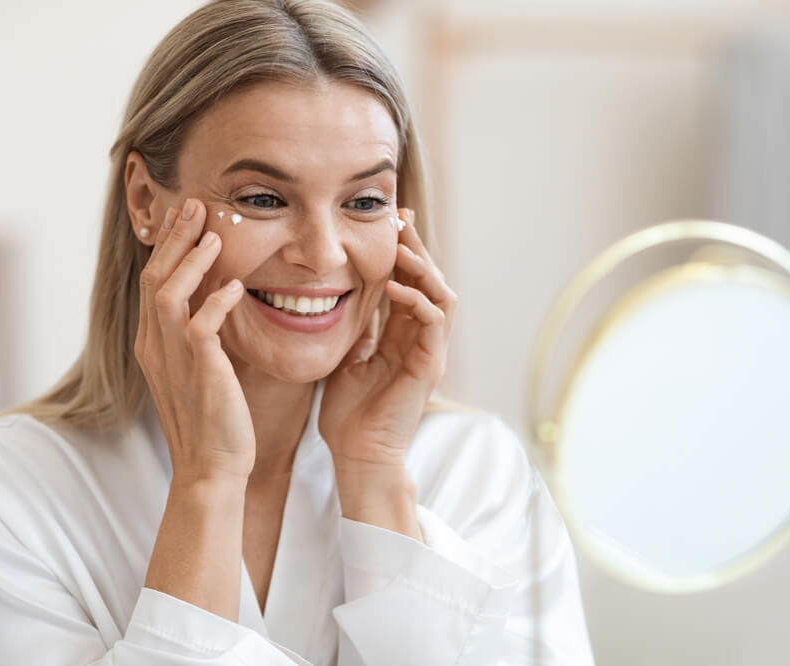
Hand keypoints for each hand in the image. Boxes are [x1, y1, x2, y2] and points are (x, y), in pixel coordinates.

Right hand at [135, 198, 255, 484]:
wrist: (211, 469)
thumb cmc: (213, 420)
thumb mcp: (201, 369)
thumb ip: (201, 333)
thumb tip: (220, 296)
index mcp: (154, 344)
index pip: (153, 282)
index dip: (167, 247)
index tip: (185, 218)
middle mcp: (156, 347)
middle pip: (155, 278)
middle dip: (174, 239)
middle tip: (194, 206)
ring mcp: (173, 360)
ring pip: (169, 294)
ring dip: (191, 262)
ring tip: (214, 236)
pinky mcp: (200, 373)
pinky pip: (201, 326)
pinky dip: (216, 302)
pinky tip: (235, 287)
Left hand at [319, 208, 457, 471]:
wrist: (358, 455)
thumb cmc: (350, 414)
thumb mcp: (349, 357)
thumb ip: (359, 329)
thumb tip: (349, 297)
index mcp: (402, 337)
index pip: (411, 284)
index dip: (402, 254)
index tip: (388, 225)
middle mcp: (422, 341)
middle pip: (431, 282)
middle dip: (416, 249)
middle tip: (400, 220)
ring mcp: (429, 353)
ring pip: (440, 296)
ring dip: (422, 268)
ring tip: (400, 247)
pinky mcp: (429, 366)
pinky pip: (432, 322)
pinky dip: (418, 300)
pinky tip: (395, 288)